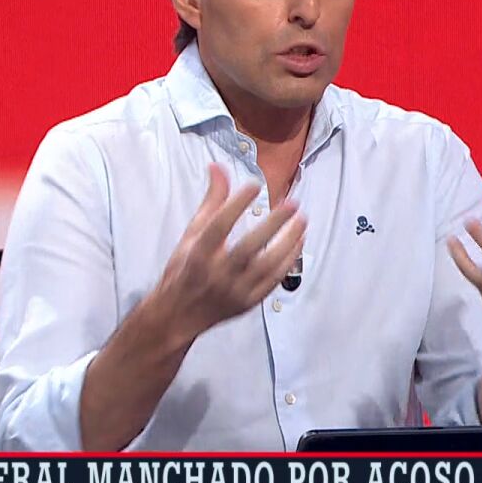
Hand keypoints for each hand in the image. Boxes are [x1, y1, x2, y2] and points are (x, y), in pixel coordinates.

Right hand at [156, 164, 305, 336]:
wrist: (179, 315)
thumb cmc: (184, 269)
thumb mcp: (191, 234)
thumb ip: (210, 202)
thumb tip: (217, 167)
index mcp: (197, 255)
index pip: (218, 227)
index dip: (235, 205)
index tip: (254, 185)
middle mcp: (216, 274)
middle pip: (248, 248)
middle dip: (273, 225)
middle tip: (292, 203)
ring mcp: (234, 290)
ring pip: (267, 266)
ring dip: (288, 242)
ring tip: (302, 220)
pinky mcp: (248, 302)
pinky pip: (273, 280)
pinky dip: (288, 261)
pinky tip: (298, 242)